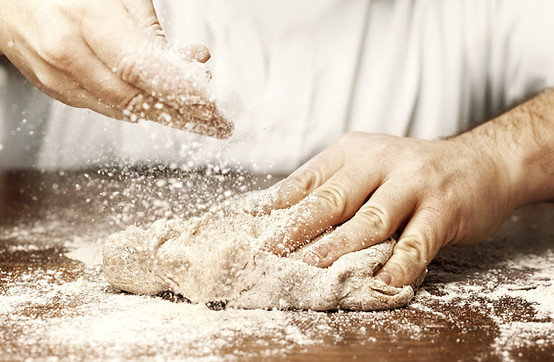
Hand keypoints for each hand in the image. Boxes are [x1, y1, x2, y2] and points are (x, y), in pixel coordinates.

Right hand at [0, 0, 231, 137]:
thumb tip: (191, 64)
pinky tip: (157, 105)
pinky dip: (135, 109)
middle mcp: (66, 50)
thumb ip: (151, 31)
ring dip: (163, 115)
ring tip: (195, 117)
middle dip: (181, 114)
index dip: (181, 93)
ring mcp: (54, 73)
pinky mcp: (52, 87)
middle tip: (214, 123)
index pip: (144, 70)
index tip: (212, 108)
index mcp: (86, 17)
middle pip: (135, 98)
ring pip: (121, 109)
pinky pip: (102, 107)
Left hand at [263, 132, 517, 286]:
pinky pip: (417, 242)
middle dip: (296, 229)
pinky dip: (398, 265)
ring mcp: (413, 184)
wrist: (482, 162)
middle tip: (268, 253)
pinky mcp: (443, 209)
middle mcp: (380, 162)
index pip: (305, 181)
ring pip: (369, 220)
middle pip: (331, 199)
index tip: (246, 230)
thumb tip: (278, 217)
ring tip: (312, 269)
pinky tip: (382, 283)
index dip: (274, 208)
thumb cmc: (412, 172)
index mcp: (352, 152)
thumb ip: (331, 187)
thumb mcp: (367, 165)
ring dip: (339, 248)